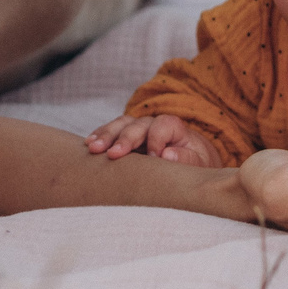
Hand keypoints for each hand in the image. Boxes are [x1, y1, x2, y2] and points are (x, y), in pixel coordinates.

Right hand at [85, 114, 223, 168]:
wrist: (189, 161)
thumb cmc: (194, 164)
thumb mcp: (199, 163)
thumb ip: (187, 158)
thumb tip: (167, 155)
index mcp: (175, 128)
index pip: (163, 125)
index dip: (156, 139)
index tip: (153, 157)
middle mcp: (154, 124)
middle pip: (137, 124)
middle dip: (124, 138)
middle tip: (112, 154)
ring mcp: (137, 129)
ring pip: (120, 125)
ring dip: (106, 135)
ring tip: (93, 148)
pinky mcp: (125, 137)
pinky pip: (111, 131)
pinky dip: (99, 135)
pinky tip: (88, 144)